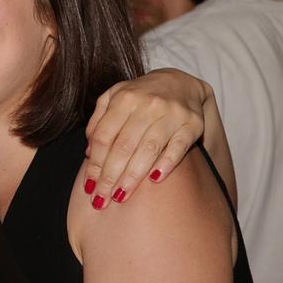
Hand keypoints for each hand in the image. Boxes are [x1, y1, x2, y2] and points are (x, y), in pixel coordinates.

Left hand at [84, 68, 211, 208]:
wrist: (181, 83)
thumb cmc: (140, 96)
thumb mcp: (114, 98)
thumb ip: (98, 121)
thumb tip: (89, 151)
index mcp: (124, 98)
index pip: (104, 136)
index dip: (95, 163)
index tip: (89, 185)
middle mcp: (147, 104)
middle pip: (124, 146)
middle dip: (110, 176)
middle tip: (101, 199)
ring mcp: (172, 113)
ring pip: (148, 148)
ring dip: (133, 175)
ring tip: (121, 196)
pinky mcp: (193, 123)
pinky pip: (179, 146)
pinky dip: (167, 163)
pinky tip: (155, 180)